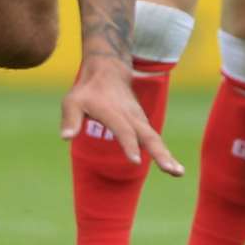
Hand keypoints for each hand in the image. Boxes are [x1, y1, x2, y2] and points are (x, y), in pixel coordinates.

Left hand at [60, 58, 183, 175]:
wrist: (108, 71)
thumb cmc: (88, 90)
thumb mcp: (72, 101)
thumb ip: (70, 119)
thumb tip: (65, 138)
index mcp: (113, 112)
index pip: (123, 130)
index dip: (129, 144)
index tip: (135, 161)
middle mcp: (130, 116)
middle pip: (148, 136)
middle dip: (159, 153)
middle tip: (171, 170)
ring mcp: (139, 120)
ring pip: (154, 139)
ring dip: (166, 155)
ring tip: (178, 173)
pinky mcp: (142, 124)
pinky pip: (154, 139)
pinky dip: (164, 153)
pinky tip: (172, 168)